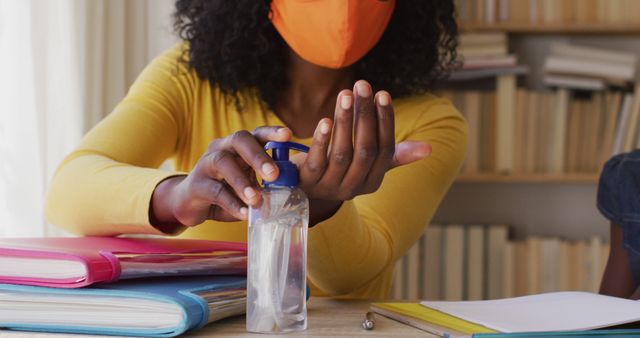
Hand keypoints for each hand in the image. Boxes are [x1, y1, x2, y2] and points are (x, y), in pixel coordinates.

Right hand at [150, 126, 291, 229]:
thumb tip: (291, 188)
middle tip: (273, 175)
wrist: (190, 204)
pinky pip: (214, 191)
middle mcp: (221, 148)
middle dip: (258, 156)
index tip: (288, 135)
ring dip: (242, 182)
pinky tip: (244, 213)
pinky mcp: (195, 185)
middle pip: (239, 140)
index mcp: (238, 146)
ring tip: (257, 199)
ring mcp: (205, 164)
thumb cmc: (226, 190)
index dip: (271, 132)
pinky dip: (231, 203)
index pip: (256, 133)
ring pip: (223, 163)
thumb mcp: (248, 184)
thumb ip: (266, 183)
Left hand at [292, 80, 430, 224]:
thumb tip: (428, 149)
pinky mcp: (308, 182)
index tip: (382, 94)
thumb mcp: (366, 163)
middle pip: (365, 149)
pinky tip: (325, 119)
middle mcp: (353, 187)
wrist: (304, 191)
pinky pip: (317, 161)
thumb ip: (393, 154)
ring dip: (345, 121)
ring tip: (345, 94)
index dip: (385, 121)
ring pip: (341, 153)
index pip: (385, 149)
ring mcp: (330, 186)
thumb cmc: (340, 167)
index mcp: (373, 181)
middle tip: (362, 85)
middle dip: (365, 115)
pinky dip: (321, 140)